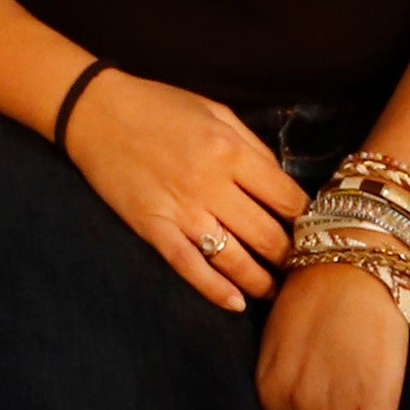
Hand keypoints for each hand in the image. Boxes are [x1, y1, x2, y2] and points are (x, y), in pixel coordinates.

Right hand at [61, 71, 306, 312]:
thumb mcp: (214, 111)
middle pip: (266, 236)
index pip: (286, 199)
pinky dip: (215, 290)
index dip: (306, 220)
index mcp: (230, 151)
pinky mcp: (152, 227)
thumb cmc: (159, 106)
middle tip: (297, 267)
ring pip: (234, 259)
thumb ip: (252, 146)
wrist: (96, 111)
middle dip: (288, 256)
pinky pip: (190, 267)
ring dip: (261, 282)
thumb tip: (282, 184)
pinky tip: (235, 303)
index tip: (312, 232)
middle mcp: (210, 184)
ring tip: (273, 290)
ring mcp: (180, 210)